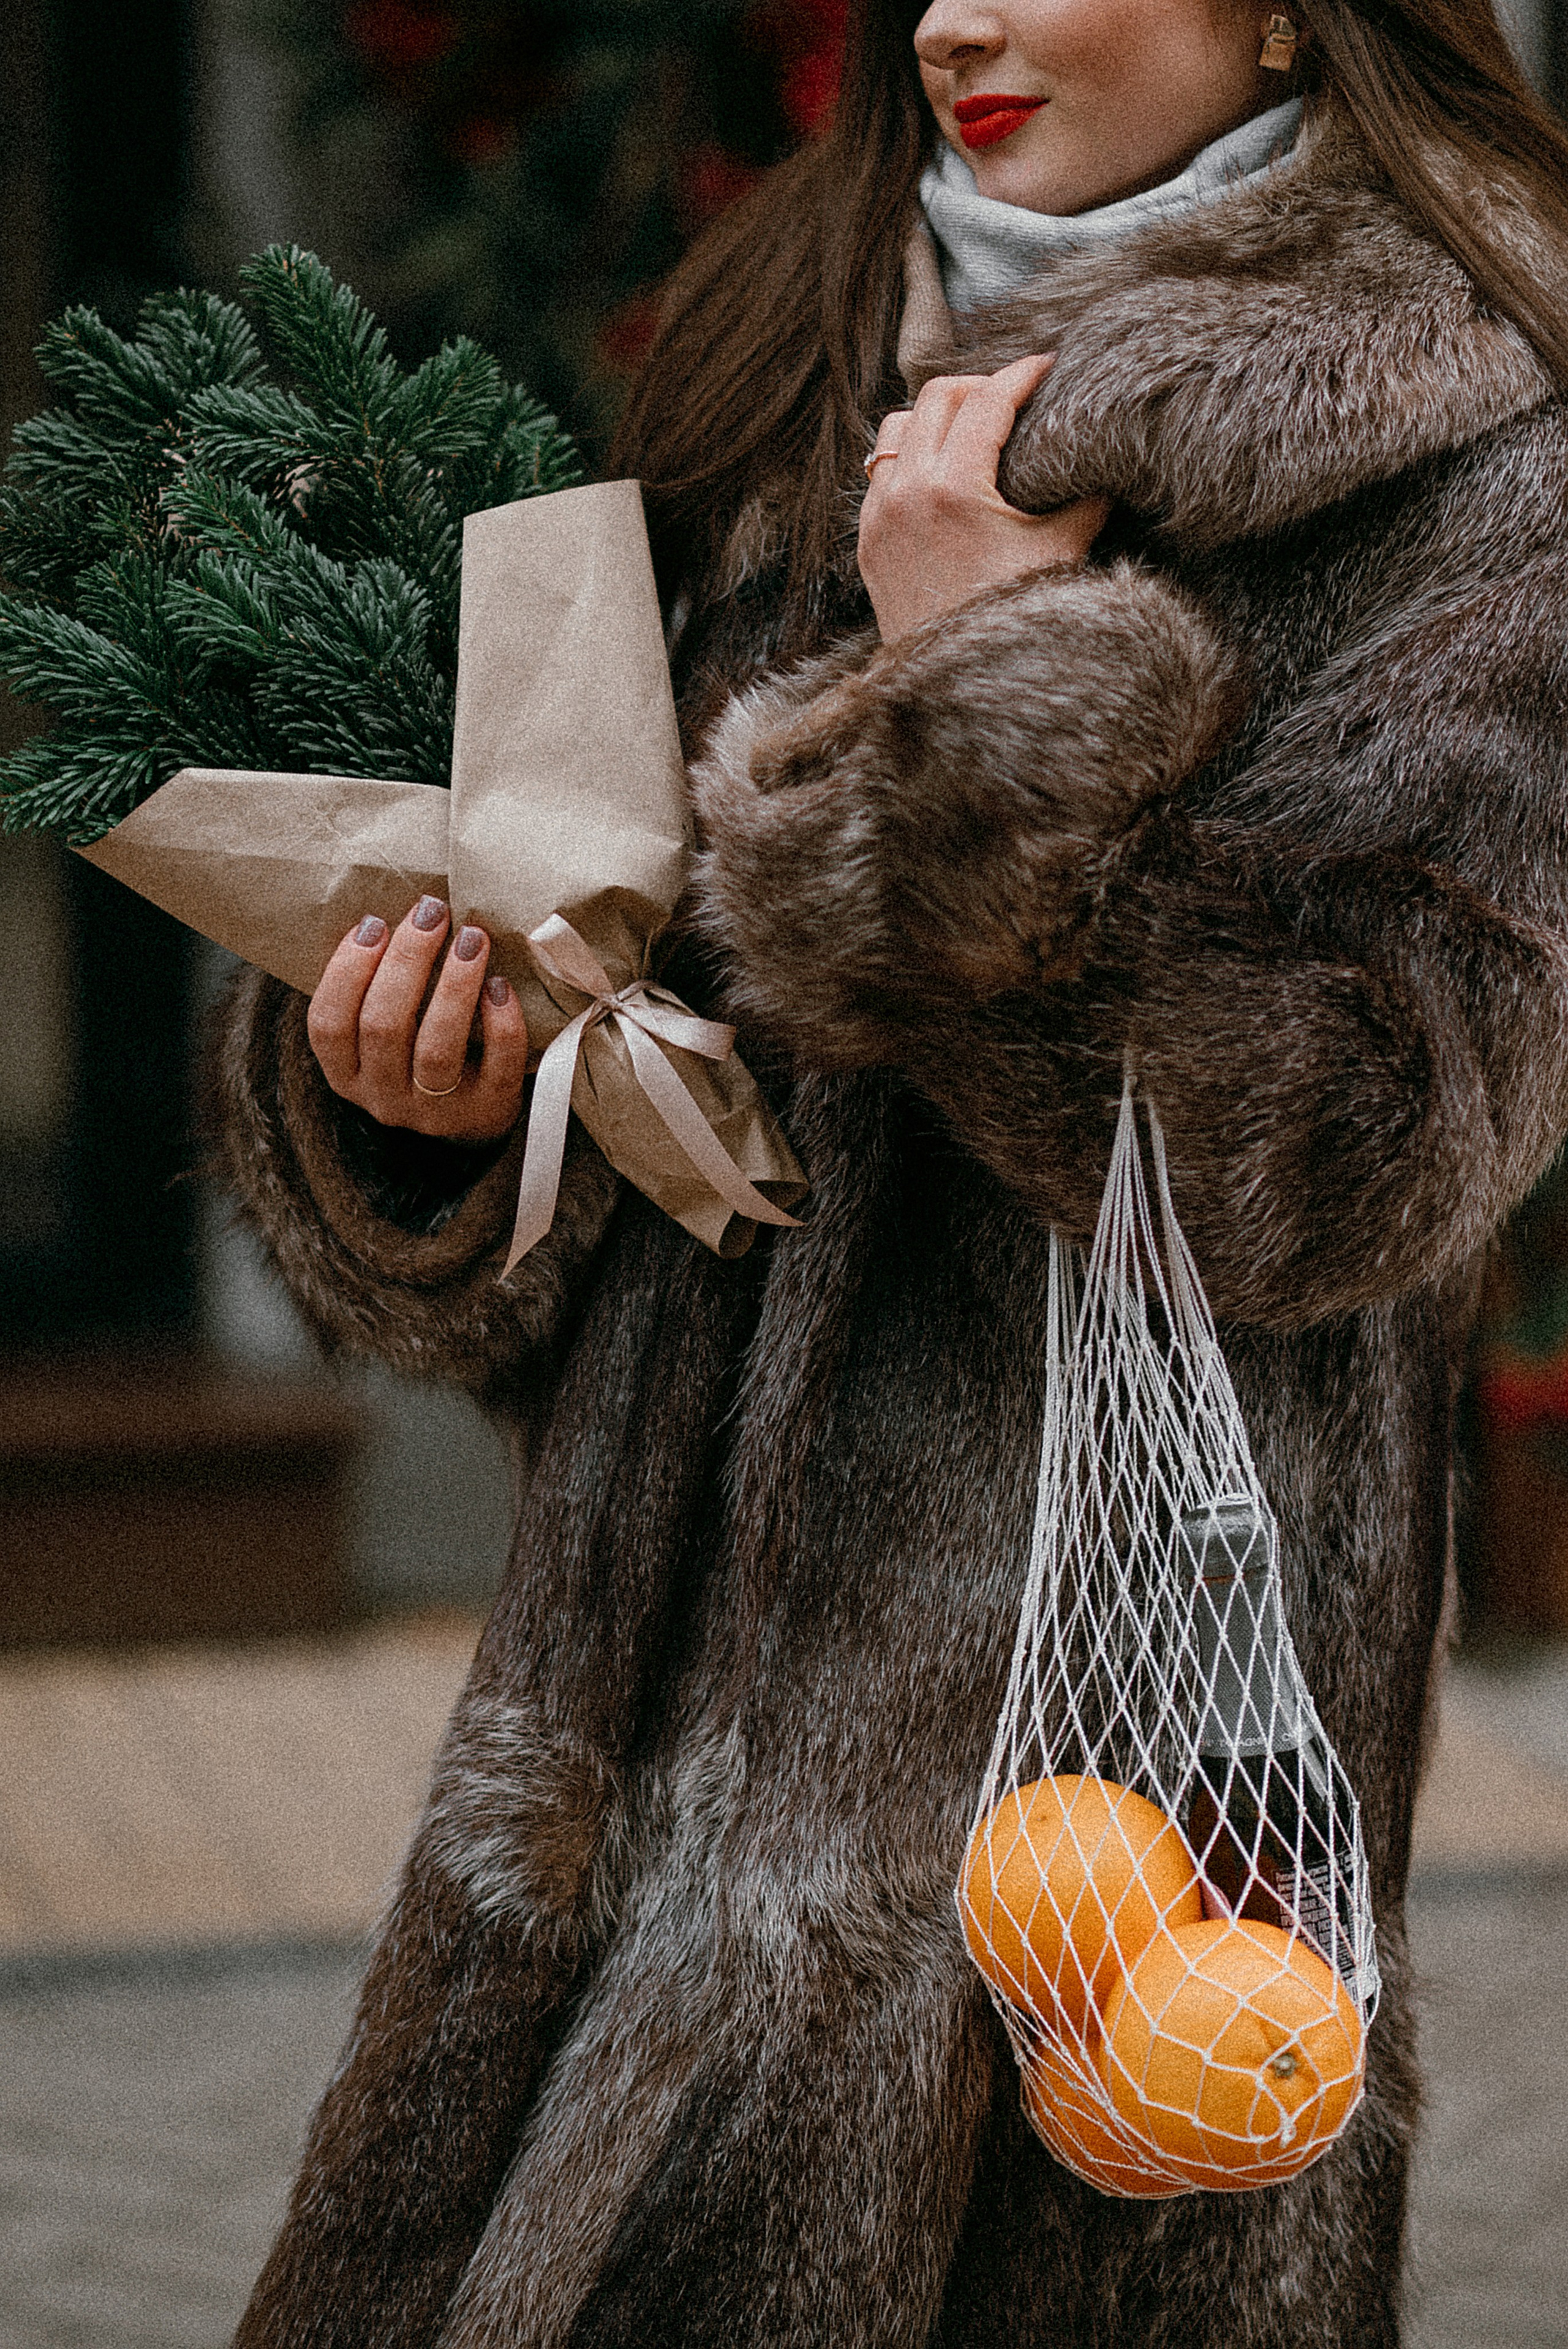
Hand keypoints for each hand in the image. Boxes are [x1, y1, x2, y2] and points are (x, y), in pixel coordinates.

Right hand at [307, 895, 528, 1141]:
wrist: (474, 1115)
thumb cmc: (422, 1049)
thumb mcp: (386, 1030)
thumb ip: (377, 987)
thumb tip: (394, 914)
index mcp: (347, 1073)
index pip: (327, 1024)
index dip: (346, 970)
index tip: (374, 923)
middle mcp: (383, 1097)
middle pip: (383, 1027)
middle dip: (407, 961)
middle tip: (431, 912)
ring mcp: (434, 1111)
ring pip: (435, 1049)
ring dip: (453, 987)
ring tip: (472, 938)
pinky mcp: (486, 1112)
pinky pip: (495, 1069)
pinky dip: (500, 1025)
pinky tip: (501, 986)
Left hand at [858, 354, 1108, 642]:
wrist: (957, 687)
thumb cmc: (1014, 621)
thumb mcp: (1061, 553)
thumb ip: (1087, 498)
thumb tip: (1110, 460)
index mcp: (954, 490)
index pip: (989, 400)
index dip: (1023, 374)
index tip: (1048, 367)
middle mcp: (907, 495)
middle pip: (937, 397)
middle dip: (980, 387)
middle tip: (1014, 398)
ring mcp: (879, 517)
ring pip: (896, 428)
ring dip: (935, 418)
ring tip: (972, 429)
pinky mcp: (867, 541)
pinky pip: (879, 473)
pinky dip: (909, 459)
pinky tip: (940, 473)